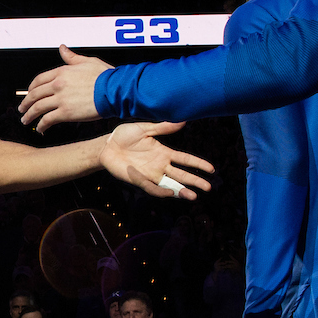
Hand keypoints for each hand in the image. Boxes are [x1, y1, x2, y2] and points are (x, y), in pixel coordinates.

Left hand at [19, 46, 111, 129]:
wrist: (115, 90)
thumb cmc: (106, 76)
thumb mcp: (87, 61)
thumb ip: (72, 57)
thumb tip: (62, 48)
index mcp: (62, 72)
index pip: (39, 80)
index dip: (31, 88)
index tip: (28, 93)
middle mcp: (58, 84)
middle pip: (34, 94)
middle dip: (25, 103)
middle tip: (22, 109)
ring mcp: (60, 99)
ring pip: (37, 108)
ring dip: (29, 115)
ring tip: (25, 120)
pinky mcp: (66, 113)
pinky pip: (47, 120)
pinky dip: (41, 125)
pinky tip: (40, 129)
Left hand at [99, 122, 213, 199]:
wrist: (107, 144)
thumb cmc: (124, 135)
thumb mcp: (144, 128)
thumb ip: (162, 127)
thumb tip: (183, 120)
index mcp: (163, 152)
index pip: (185, 160)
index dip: (197, 164)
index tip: (211, 169)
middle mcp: (159, 165)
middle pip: (181, 175)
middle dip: (194, 181)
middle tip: (208, 188)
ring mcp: (149, 173)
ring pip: (169, 184)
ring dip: (181, 190)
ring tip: (193, 196)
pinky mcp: (138, 179)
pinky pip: (151, 187)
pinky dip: (160, 191)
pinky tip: (170, 193)